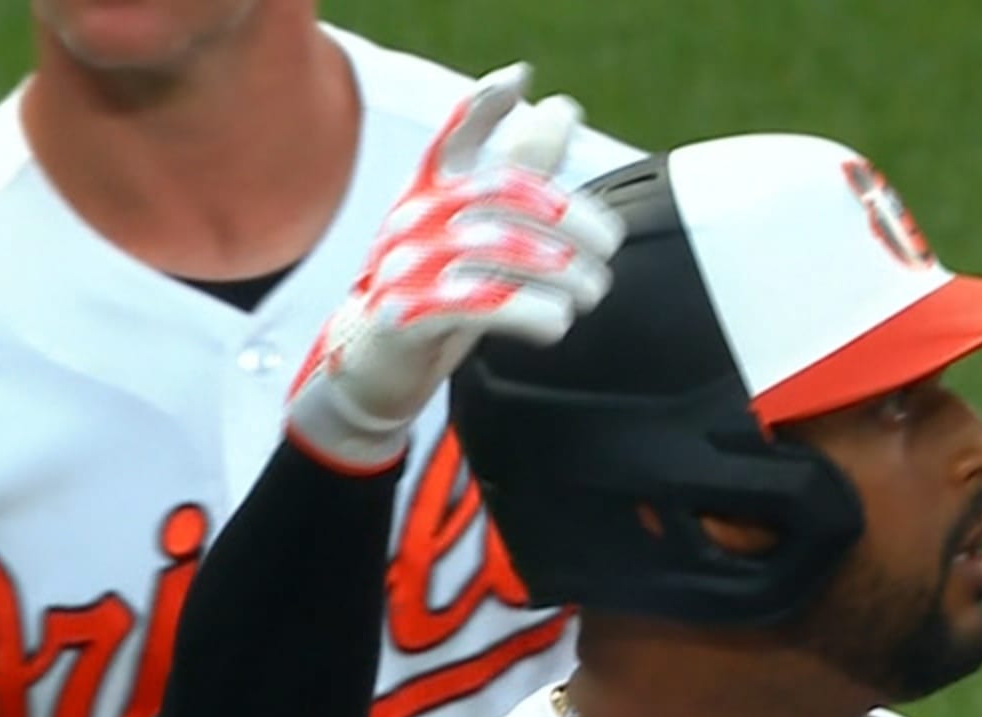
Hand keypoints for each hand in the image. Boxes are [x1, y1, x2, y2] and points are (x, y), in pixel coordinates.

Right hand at [285, 63, 622, 471]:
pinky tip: (557, 321)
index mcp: (429, 193)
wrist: (373, 367)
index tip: (518, 83)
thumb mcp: (472, 230)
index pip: (454, 135)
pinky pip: (477, 304)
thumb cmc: (433, 291)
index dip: (483, 104)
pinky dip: (529, 311)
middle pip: (503, 193)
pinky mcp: (407, 316)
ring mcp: (406, 265)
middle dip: (570, 216)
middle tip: (608, 246)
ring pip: (499, 250)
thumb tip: (560, 109)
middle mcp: (413, 219)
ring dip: (562, 272)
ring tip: (592, 291)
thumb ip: (518, 171)